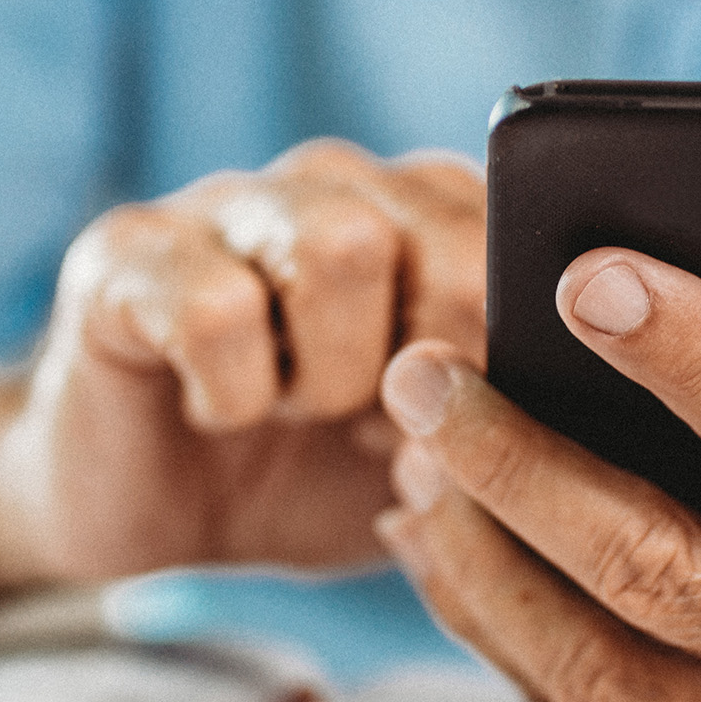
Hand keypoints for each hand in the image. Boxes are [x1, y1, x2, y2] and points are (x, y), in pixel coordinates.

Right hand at [0, 138, 484, 584]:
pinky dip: (234, 393)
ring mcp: (228, 204)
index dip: (514, 348)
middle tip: (380, 434)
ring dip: (335, 374)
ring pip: (341, 246)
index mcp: (429, 214)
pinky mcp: (127, 253)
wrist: (152, 520)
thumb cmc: (314, 475)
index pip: (524, 234)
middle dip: (433, 367)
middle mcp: (335, 181)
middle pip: (442, 233)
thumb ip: (515, 416)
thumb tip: (573, 408)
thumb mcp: (439, 458)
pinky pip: (215, 306)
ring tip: (300, 414)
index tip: (479, 428)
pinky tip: (219, 415)